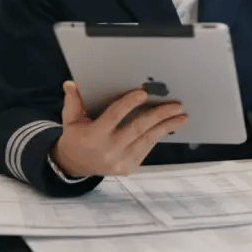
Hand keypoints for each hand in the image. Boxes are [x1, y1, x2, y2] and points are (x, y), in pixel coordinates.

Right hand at [51, 81, 187, 177]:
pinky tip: (168, 126)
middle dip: (159, 115)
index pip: (114, 116)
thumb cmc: (76, 138)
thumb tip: (71, 83)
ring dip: (166, 126)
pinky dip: (157, 136)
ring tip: (181, 116)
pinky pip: (146, 148)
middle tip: (176, 105)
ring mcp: (119, 161)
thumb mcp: (71, 120)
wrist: (75, 165)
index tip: (143, 93)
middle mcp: (108, 150)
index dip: (129, 104)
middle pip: (138, 128)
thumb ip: (73, 101)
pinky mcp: (128, 167)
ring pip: (147, 139)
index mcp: (94, 136)